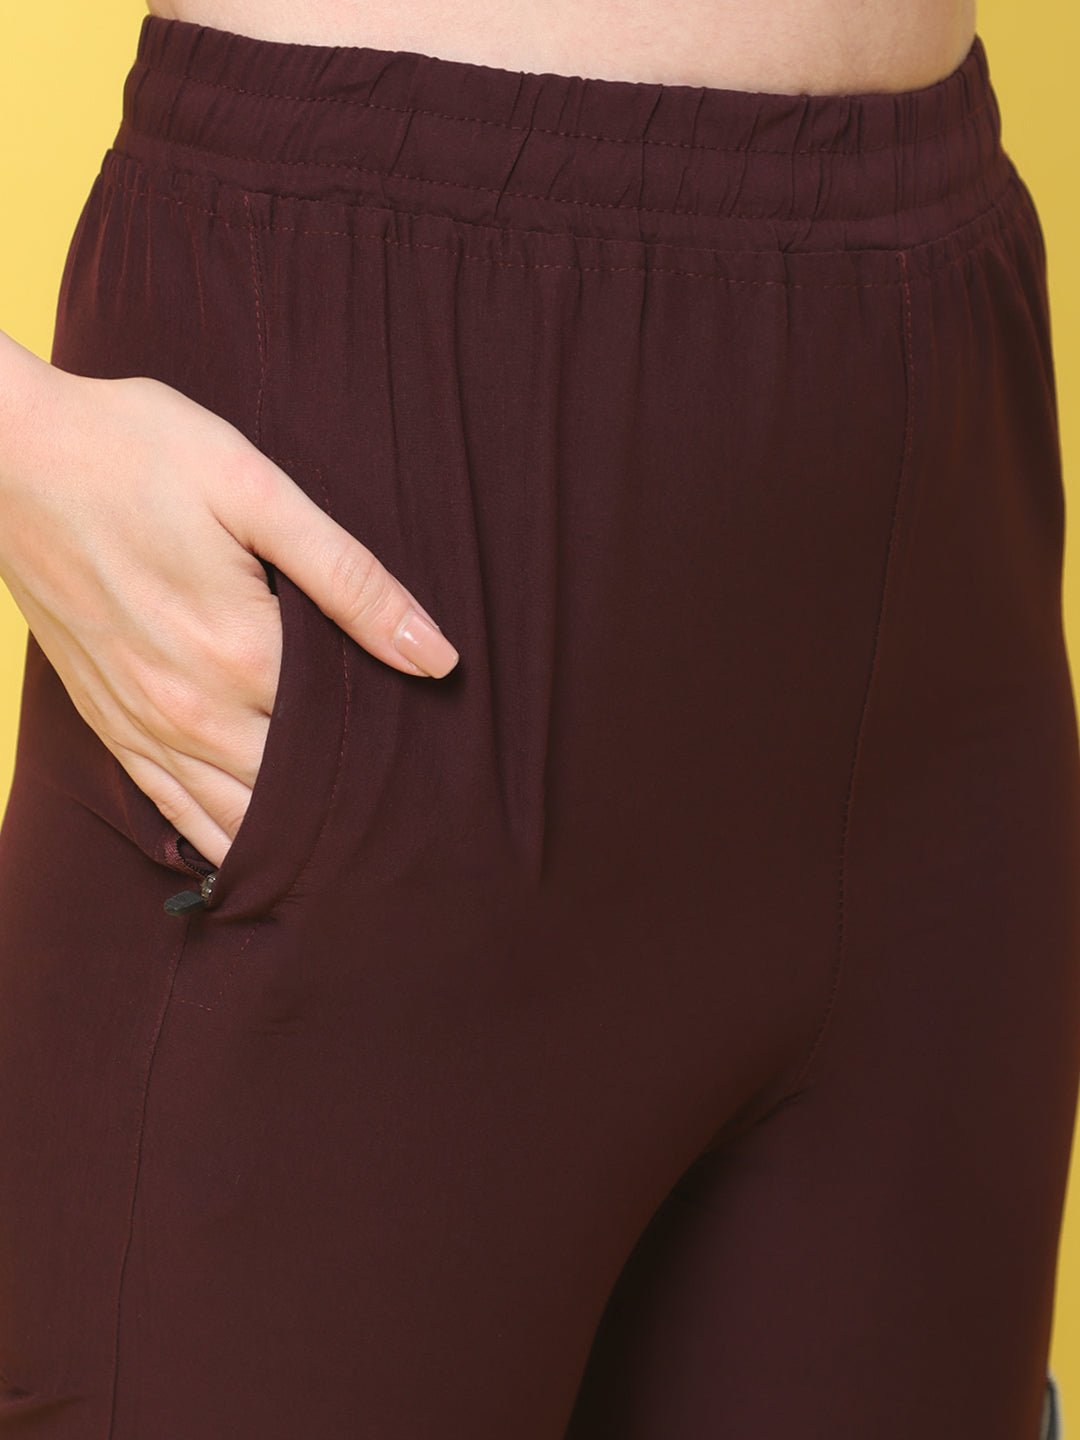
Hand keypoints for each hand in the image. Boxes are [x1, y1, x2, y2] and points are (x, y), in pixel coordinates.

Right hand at [0, 362, 458, 867]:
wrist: (10, 451)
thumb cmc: (139, 454)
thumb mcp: (258, 493)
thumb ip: (351, 580)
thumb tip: (436, 657)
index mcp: (242, 655)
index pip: (341, 744)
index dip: (393, 759)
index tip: (434, 775)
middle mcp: (191, 709)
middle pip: (292, 793)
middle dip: (348, 810)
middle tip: (408, 825)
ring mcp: (141, 723)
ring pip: (232, 818)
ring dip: (287, 840)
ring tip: (346, 859)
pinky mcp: (106, 720)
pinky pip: (169, 807)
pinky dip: (216, 836)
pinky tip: (250, 856)